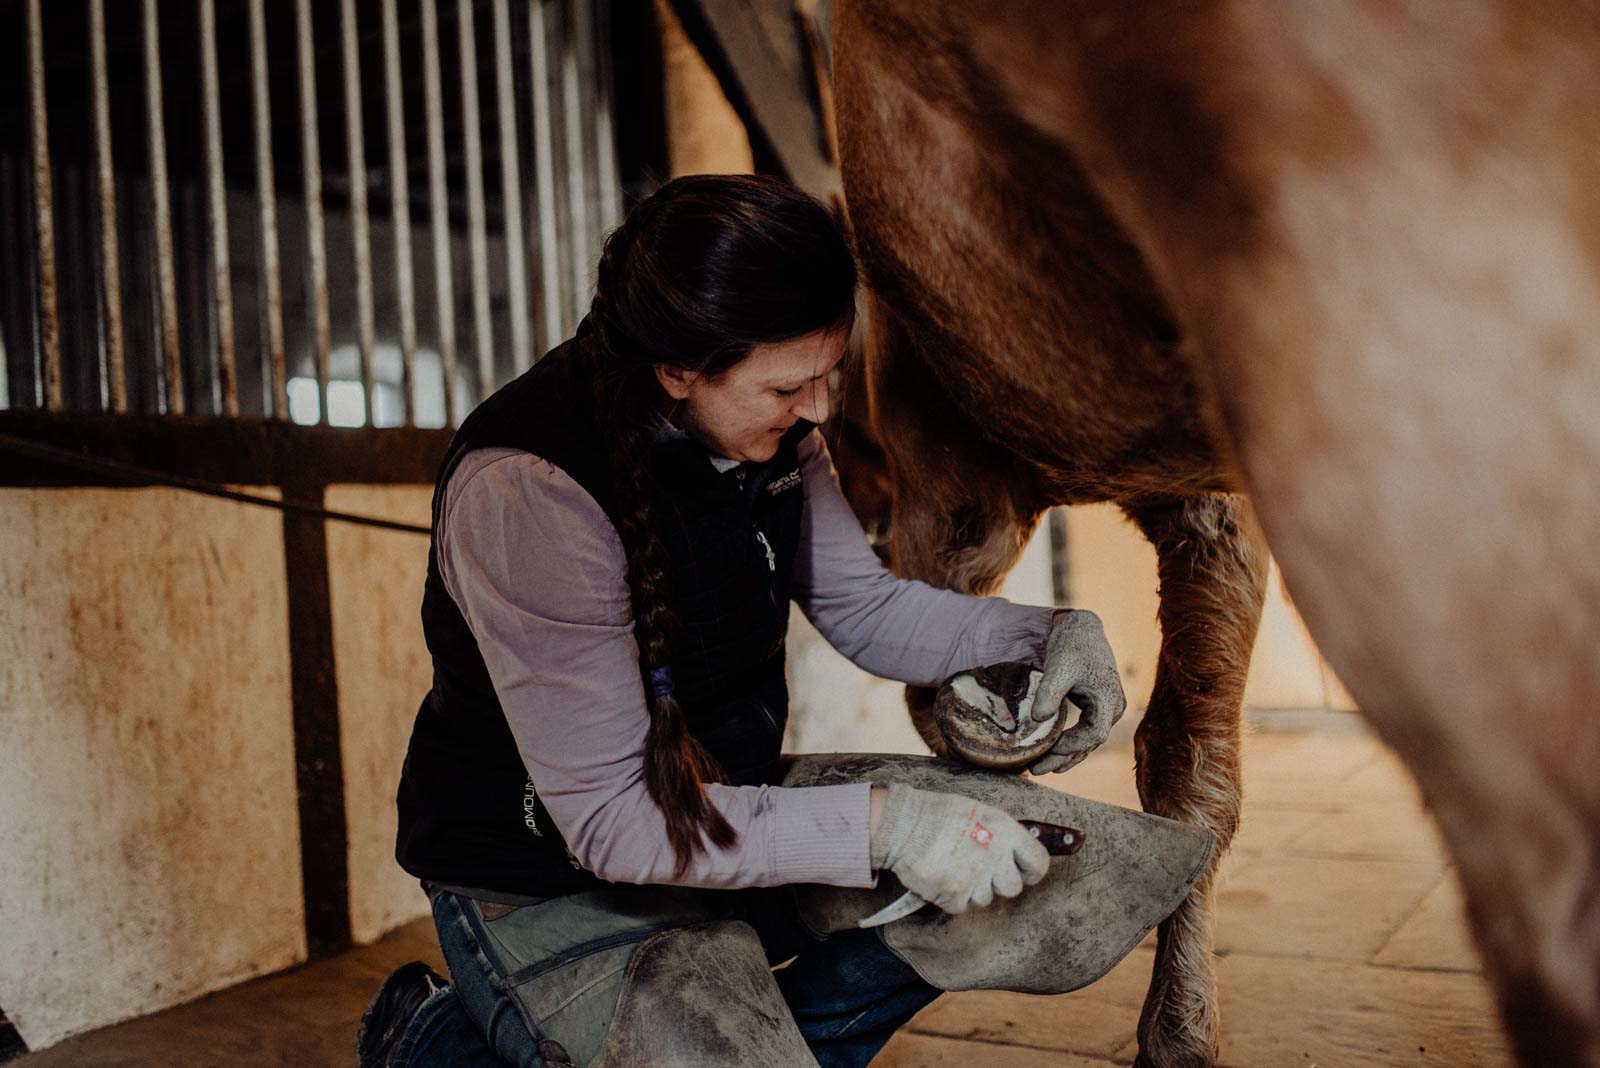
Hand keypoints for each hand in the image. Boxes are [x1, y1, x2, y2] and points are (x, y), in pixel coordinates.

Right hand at [869, 783, 1050, 912]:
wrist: (904, 825)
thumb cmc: (940, 814)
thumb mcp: (980, 812)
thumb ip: (1002, 833)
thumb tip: (1016, 850)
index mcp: (1006, 833)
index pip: (1039, 863)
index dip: (1031, 871)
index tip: (1023, 872)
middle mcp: (996, 858)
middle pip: (1013, 888)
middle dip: (998, 883)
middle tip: (980, 870)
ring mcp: (976, 879)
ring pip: (985, 899)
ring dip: (972, 890)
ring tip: (954, 868)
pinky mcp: (955, 896)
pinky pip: (961, 906)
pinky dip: (950, 896)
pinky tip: (941, 876)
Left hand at [1027, 609, 1126, 774]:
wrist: (1081, 630)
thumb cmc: (1072, 647)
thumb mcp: (1059, 667)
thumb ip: (1050, 692)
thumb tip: (1039, 719)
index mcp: (1109, 700)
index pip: (1094, 734)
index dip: (1072, 745)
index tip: (1049, 750)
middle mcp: (1112, 709)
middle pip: (1089, 743)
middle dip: (1063, 758)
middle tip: (1036, 770)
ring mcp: (1106, 710)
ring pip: (1087, 741)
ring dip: (1065, 756)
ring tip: (1039, 768)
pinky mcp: (1096, 708)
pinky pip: (1084, 732)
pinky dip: (1069, 744)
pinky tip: (1051, 754)